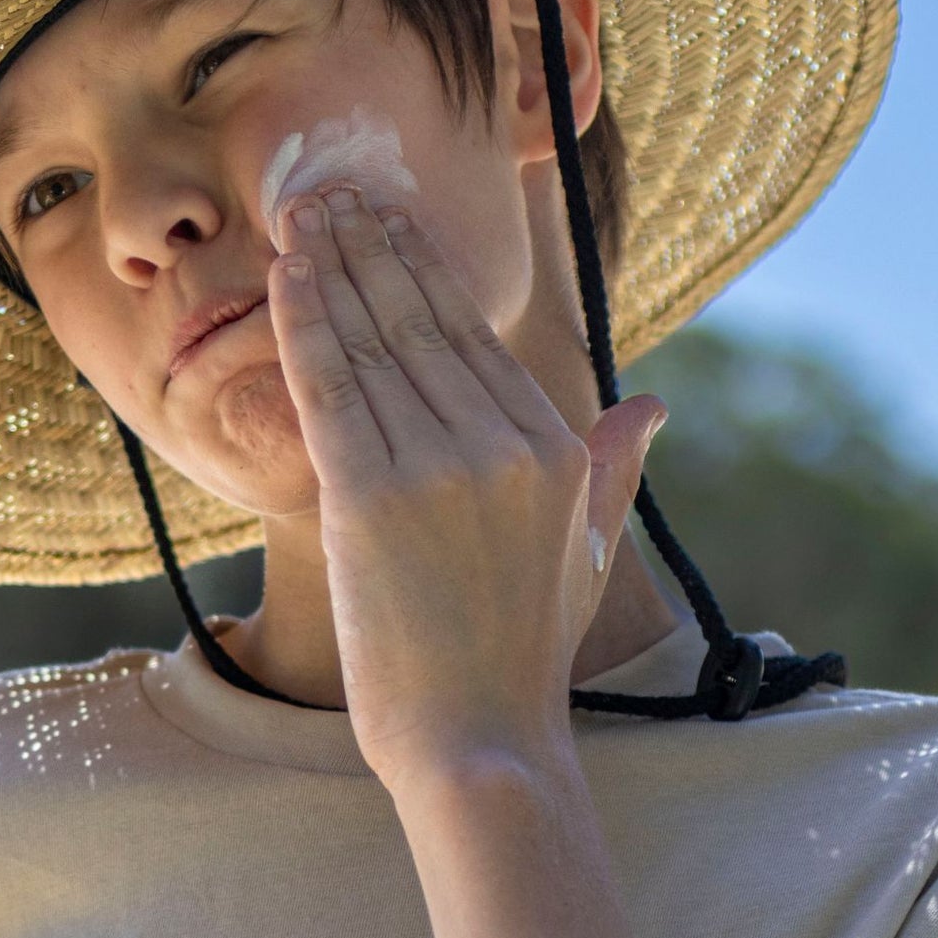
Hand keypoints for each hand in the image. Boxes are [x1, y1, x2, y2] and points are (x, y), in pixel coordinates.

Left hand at [267, 186, 665, 783]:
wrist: (478, 743)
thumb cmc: (521, 656)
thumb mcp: (584, 552)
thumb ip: (611, 468)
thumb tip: (654, 406)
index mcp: (557, 448)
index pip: (474, 337)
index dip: (423, 269)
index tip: (386, 221)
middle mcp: (505, 443)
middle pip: (421, 322)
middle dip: (370, 249)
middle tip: (329, 195)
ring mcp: (439, 466)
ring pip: (371, 342)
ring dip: (328, 270)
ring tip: (299, 216)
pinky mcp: (371, 497)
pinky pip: (330, 386)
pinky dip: (302, 324)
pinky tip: (283, 277)